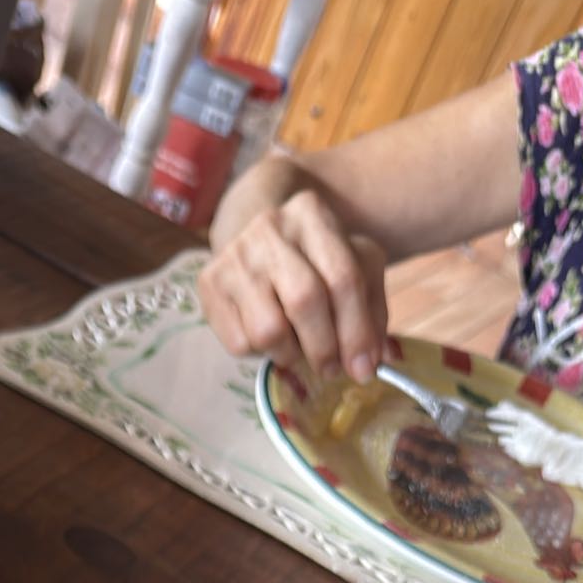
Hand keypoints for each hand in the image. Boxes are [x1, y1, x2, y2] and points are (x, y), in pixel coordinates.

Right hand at [200, 183, 388, 381]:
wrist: (253, 237)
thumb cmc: (313, 260)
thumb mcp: (353, 267)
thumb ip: (371, 309)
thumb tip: (372, 361)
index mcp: (312, 213)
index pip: (343, 277)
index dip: (357, 331)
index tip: (365, 368)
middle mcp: (270, 227)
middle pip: (305, 300)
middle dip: (324, 347)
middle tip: (331, 369)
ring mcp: (235, 255)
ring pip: (268, 329)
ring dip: (290, 354)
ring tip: (298, 350)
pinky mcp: (209, 284)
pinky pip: (240, 342)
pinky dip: (261, 354)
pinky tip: (269, 339)